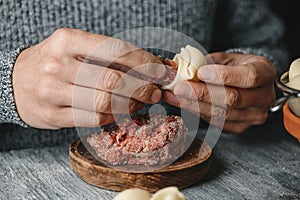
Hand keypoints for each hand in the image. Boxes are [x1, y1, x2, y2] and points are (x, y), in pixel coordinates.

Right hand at [13, 28, 164, 128]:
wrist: (15, 82)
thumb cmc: (55, 63)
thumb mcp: (75, 49)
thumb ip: (107, 56)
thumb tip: (149, 67)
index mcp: (67, 40)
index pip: (115, 49)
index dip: (144, 62)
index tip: (160, 71)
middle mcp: (58, 64)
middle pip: (113, 80)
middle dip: (142, 88)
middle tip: (155, 92)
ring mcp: (53, 91)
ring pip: (105, 102)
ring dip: (130, 104)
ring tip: (139, 102)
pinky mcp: (53, 115)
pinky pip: (94, 119)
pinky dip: (114, 116)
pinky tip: (120, 111)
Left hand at [163, 52, 275, 132]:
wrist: (245, 83)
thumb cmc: (235, 67)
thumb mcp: (226, 58)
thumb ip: (210, 62)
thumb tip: (185, 69)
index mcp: (265, 73)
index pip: (249, 77)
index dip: (224, 76)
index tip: (200, 72)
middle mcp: (264, 97)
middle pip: (232, 99)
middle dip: (202, 93)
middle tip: (179, 87)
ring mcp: (253, 116)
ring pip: (222, 114)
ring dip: (193, 105)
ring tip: (173, 96)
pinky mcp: (239, 127)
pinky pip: (215, 122)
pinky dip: (195, 112)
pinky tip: (180, 104)